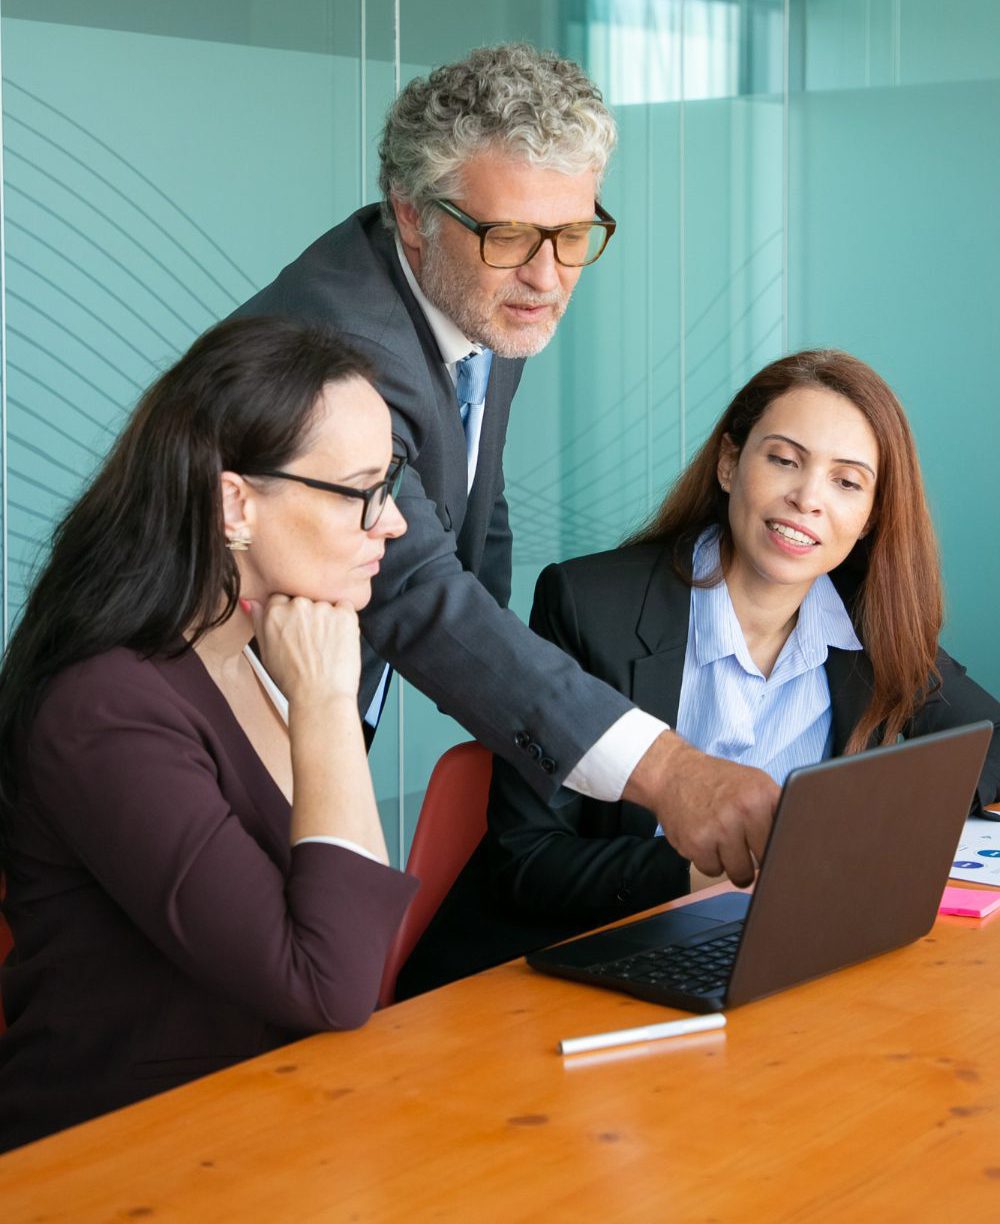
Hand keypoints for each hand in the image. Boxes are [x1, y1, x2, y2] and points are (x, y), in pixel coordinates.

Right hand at [246, 594, 360, 705]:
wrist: (319, 696)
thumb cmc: (293, 680)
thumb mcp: (265, 652)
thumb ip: (258, 622)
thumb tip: (251, 602)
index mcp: (275, 612)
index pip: (282, 598)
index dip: (291, 615)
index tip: (297, 628)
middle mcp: (297, 605)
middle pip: (305, 598)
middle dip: (309, 614)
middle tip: (313, 639)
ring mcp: (322, 608)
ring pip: (325, 603)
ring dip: (327, 617)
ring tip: (326, 644)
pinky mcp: (344, 614)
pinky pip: (346, 607)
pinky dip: (345, 620)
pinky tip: (339, 640)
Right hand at [623, 731, 779, 886]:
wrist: (673, 774)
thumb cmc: (718, 782)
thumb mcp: (755, 783)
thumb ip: (776, 809)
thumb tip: (799, 844)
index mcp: (762, 796)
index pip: (786, 840)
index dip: (782, 850)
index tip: (779, 854)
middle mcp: (742, 811)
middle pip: (765, 862)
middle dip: (756, 858)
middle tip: (744, 841)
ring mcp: (719, 829)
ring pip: (740, 873)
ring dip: (732, 863)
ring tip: (723, 840)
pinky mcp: (696, 844)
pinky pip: (713, 871)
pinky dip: (709, 861)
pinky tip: (705, 840)